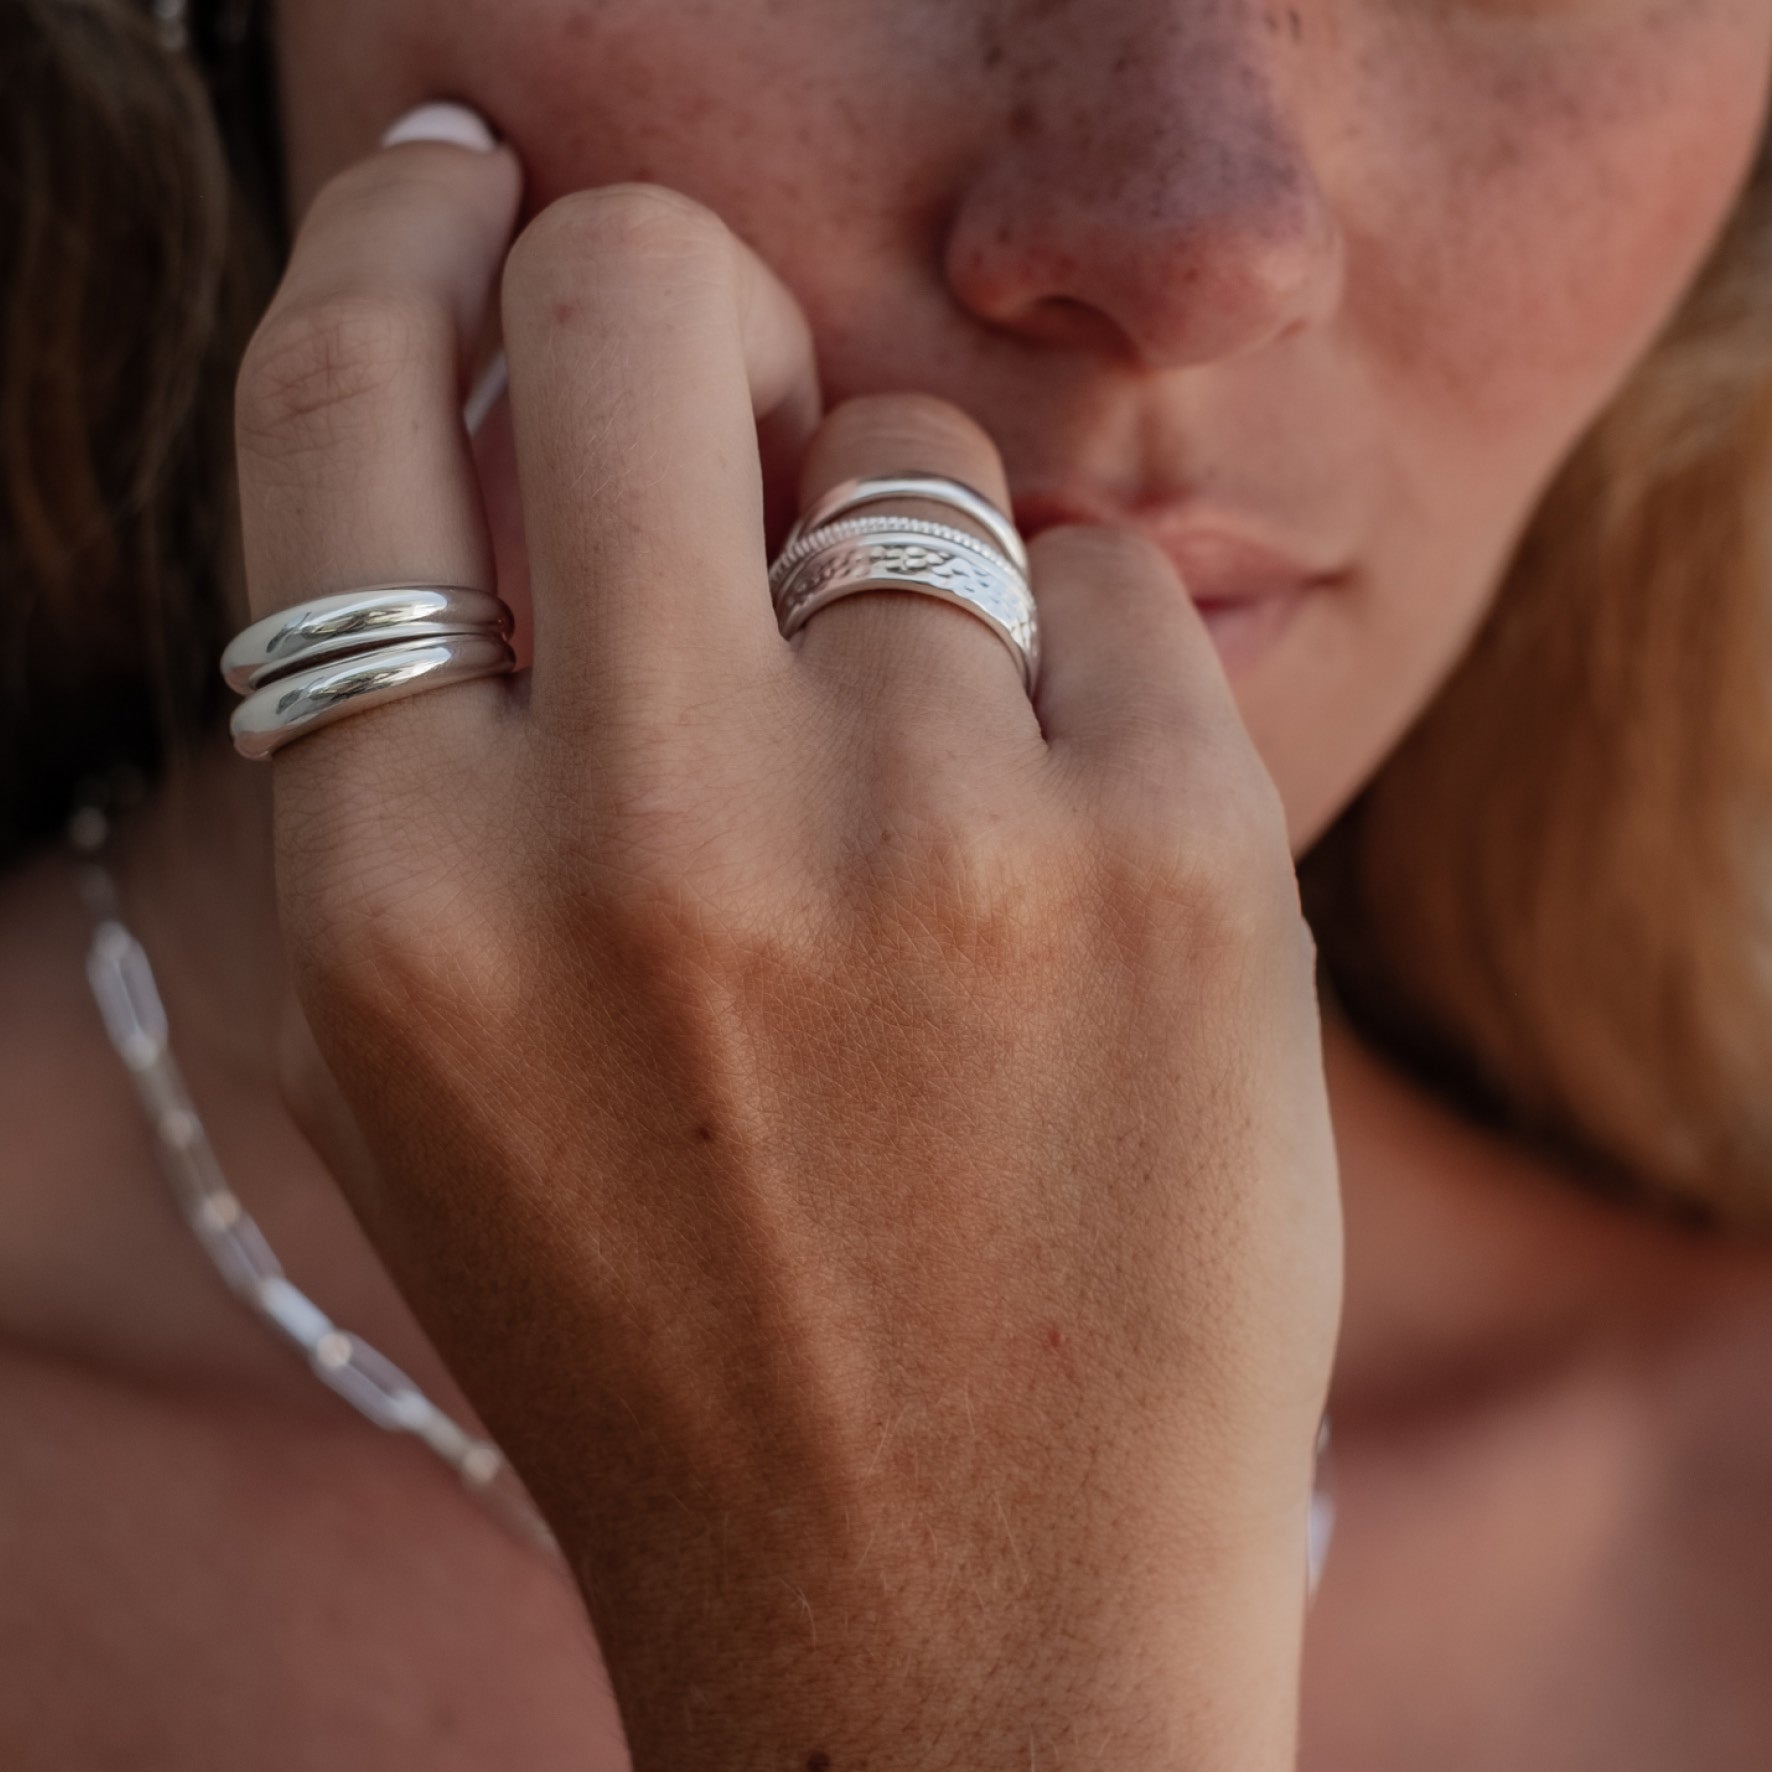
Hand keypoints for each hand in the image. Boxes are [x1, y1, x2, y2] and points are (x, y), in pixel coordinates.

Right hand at [235, 119, 1341, 1771]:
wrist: (949, 1617)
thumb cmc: (679, 1328)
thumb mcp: (449, 1059)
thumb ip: (445, 744)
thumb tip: (548, 432)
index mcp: (397, 886)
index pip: (345, 408)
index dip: (401, 238)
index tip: (469, 174)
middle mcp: (640, 825)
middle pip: (642, 301)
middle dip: (682, 298)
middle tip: (739, 389)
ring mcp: (927, 828)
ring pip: (913, 459)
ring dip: (905, 560)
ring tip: (922, 791)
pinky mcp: (1177, 857)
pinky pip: (1106, 587)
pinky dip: (1080, 677)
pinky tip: (1066, 870)